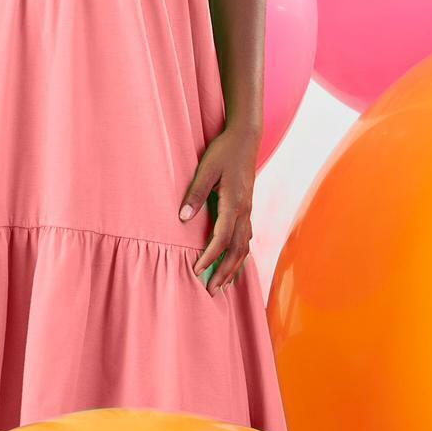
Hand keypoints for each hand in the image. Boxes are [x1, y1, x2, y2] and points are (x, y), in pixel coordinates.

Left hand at [178, 126, 259, 294]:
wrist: (245, 138)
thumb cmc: (224, 152)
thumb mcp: (206, 169)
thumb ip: (195, 194)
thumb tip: (183, 217)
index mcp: (234, 204)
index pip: (222, 239)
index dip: (209, 257)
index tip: (196, 271)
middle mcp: (245, 211)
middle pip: (237, 250)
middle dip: (224, 272)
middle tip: (212, 292)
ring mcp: (249, 210)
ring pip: (244, 246)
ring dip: (234, 267)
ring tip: (223, 285)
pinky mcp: (247, 207)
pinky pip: (246, 238)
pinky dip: (240, 254)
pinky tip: (234, 262)